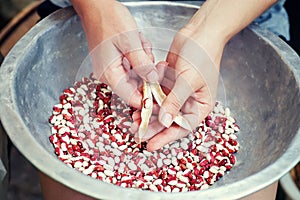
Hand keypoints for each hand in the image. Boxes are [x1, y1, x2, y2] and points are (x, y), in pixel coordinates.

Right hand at [71, 0, 157, 107]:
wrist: (97, 6)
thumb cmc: (108, 20)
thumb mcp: (130, 42)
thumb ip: (142, 64)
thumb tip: (153, 80)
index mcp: (110, 74)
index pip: (132, 98)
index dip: (148, 98)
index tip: (161, 91)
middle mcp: (110, 75)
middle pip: (136, 86)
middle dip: (148, 71)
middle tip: (150, 54)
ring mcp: (113, 68)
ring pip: (137, 73)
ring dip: (144, 60)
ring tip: (139, 42)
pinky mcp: (116, 61)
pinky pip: (133, 64)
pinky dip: (139, 55)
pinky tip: (137, 42)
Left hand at [131, 24, 223, 150]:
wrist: (200, 32)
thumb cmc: (202, 56)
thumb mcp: (189, 81)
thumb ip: (175, 102)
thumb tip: (164, 123)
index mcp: (200, 106)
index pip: (182, 127)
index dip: (166, 137)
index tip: (150, 145)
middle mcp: (188, 101)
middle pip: (169, 120)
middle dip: (153, 126)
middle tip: (137, 133)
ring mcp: (177, 92)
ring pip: (160, 107)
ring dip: (147, 112)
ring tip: (133, 118)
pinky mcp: (169, 82)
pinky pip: (156, 93)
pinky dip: (148, 95)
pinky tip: (140, 97)